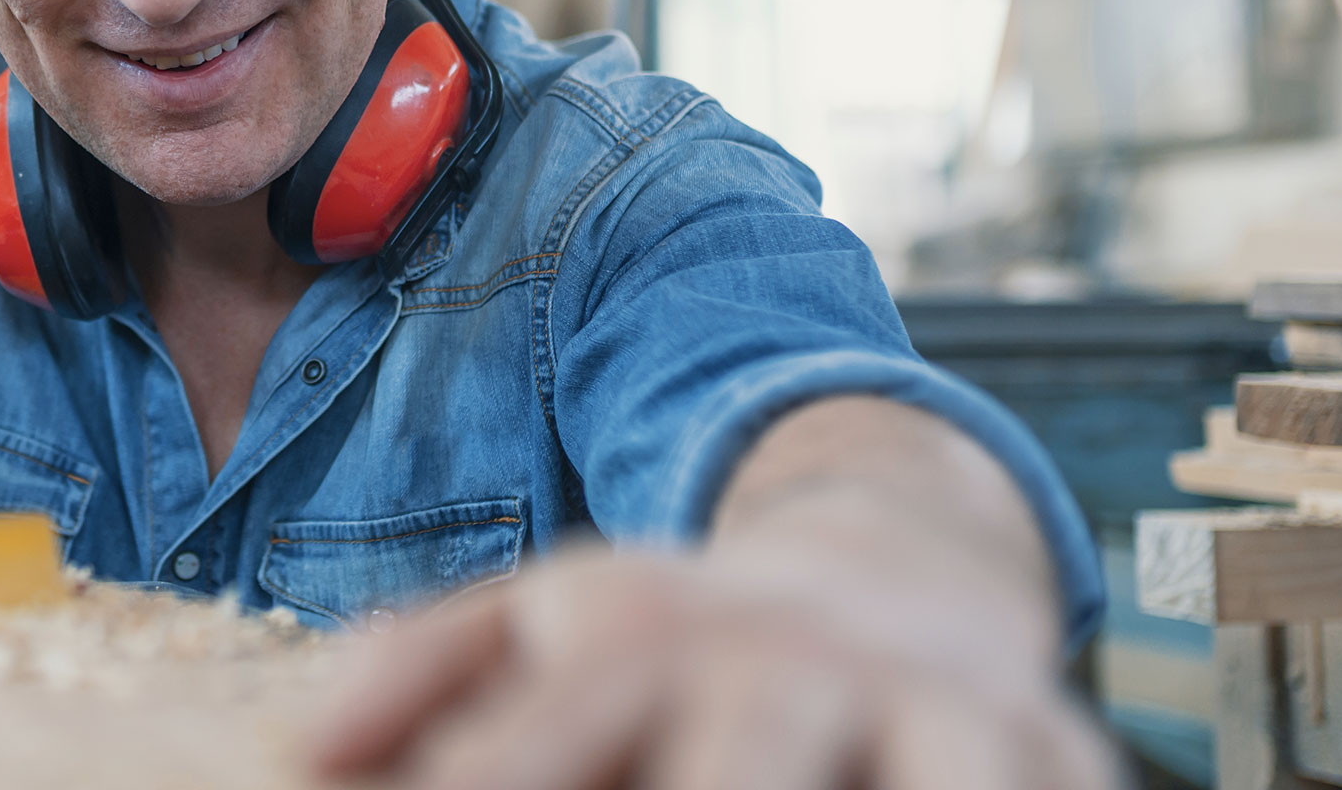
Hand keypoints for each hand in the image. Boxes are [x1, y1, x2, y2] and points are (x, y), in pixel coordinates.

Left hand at [311, 493, 1118, 789]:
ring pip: (896, 778)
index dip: (501, 780)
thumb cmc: (687, 641)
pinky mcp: (1040, 749)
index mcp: (645, 625)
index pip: (559, 723)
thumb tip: (302, 753)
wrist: (902, 572)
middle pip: (738, 753)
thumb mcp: (548, 626)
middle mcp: (785, 661)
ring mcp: (921, 703)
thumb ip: (423, 668)